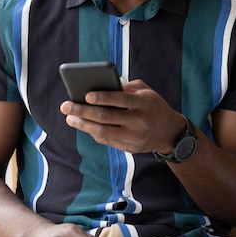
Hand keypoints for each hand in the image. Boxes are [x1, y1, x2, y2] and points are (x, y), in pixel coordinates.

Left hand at [59, 79, 185, 153]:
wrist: (170, 132)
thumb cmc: (153, 105)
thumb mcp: (146, 91)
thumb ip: (126, 88)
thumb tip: (99, 88)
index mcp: (143, 103)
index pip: (120, 100)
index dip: (102, 98)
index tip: (86, 95)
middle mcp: (138, 121)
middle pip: (106, 117)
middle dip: (83, 111)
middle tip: (65, 106)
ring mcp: (133, 137)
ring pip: (102, 131)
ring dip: (83, 125)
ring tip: (69, 118)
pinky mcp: (129, 148)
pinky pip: (106, 140)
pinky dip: (93, 132)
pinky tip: (83, 125)